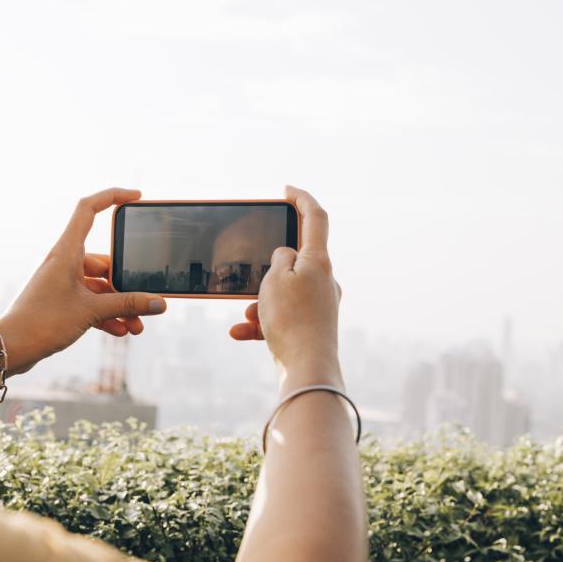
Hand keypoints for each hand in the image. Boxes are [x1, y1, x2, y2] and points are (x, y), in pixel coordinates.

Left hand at [0, 188, 165, 374]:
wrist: (8, 348)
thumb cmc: (41, 322)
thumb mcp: (91, 312)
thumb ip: (127, 305)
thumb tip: (159, 303)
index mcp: (66, 251)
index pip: (88, 209)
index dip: (112, 196)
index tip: (136, 197)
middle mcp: (64, 262)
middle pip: (104, 261)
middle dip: (127, 285)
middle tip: (147, 301)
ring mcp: (62, 282)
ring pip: (99, 287)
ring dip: (119, 305)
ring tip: (137, 326)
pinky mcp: (60, 301)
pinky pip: (89, 302)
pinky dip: (106, 314)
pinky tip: (121, 330)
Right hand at [229, 186, 342, 389]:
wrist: (307, 371)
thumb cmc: (291, 320)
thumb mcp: (275, 279)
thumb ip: (279, 259)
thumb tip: (287, 256)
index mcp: (319, 261)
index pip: (315, 218)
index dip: (301, 199)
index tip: (286, 190)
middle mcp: (324, 281)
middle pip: (294, 260)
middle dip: (266, 270)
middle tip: (250, 276)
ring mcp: (319, 305)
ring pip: (283, 293)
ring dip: (260, 301)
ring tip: (246, 317)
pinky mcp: (311, 328)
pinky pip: (281, 318)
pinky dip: (259, 323)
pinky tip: (239, 332)